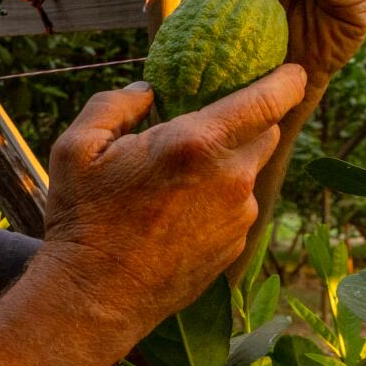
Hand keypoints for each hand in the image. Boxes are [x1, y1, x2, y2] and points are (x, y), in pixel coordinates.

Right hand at [38, 66, 307, 337]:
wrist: (97, 297)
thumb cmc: (84, 220)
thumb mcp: (76, 147)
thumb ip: (115, 104)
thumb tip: (148, 90)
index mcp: (197, 144)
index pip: (271, 98)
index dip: (286, 79)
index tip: (288, 69)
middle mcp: (231, 178)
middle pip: (267, 132)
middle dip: (247, 120)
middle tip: (209, 120)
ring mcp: (238, 216)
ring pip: (249, 172)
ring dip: (226, 164)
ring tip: (178, 179)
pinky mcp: (235, 245)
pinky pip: (237, 207)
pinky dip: (217, 200)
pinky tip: (177, 213)